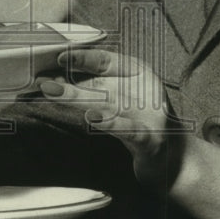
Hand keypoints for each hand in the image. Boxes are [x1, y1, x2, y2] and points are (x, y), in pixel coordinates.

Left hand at [38, 49, 176, 186]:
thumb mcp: (123, 99)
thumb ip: (97, 87)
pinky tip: (94, 120)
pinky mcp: (151, 139)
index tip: (58, 58)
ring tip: (57, 94)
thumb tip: (57, 78)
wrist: (175, 160)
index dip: (81, 58)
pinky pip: (129, 130)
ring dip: (79, 100)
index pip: (106, 60)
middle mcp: (145, 90)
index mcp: (138, 74)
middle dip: (70, 84)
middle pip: (101, 85)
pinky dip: (111, 124)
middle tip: (44, 83)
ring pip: (108, 105)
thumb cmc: (143, 124)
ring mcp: (150, 114)